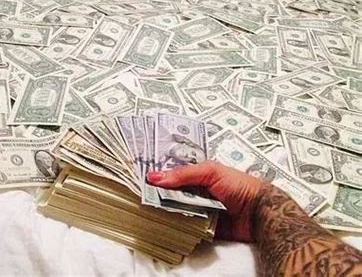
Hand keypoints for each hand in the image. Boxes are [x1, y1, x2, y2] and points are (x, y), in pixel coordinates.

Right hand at [147, 161, 267, 241]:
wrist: (259, 213)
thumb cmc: (239, 185)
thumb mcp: (210, 171)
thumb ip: (183, 173)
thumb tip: (156, 177)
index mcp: (195, 173)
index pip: (170, 172)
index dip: (155, 174)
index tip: (138, 176)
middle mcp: (194, 190)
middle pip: (168, 192)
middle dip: (155, 193)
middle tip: (138, 194)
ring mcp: (196, 208)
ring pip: (173, 209)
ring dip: (163, 210)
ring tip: (146, 208)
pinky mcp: (200, 226)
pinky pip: (183, 226)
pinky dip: (175, 225)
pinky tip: (163, 223)